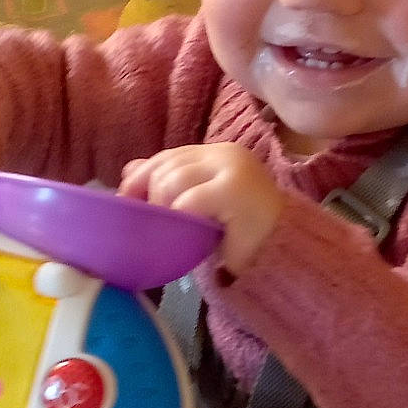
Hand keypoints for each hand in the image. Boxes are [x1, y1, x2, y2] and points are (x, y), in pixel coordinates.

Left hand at [119, 143, 284, 275]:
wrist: (279, 254)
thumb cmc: (238, 234)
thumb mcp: (198, 205)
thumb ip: (170, 183)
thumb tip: (129, 168)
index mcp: (217, 154)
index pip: (170, 156)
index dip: (143, 176)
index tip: (127, 201)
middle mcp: (226, 154)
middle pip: (168, 165)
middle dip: (148, 193)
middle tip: (145, 221)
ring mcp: (233, 169)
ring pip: (174, 179)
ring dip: (163, 207)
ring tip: (171, 229)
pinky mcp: (234, 189)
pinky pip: (190, 200)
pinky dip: (180, 216)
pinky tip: (184, 232)